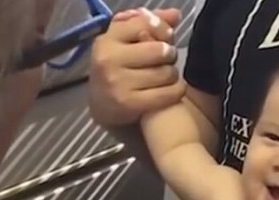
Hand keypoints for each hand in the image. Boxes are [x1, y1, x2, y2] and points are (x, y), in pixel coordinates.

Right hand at [88, 8, 184, 125]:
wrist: (102, 105)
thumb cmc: (118, 68)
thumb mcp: (124, 41)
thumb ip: (148, 24)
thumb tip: (175, 15)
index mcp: (106, 40)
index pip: (144, 24)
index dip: (162, 29)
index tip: (166, 37)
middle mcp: (109, 60)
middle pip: (160, 50)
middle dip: (170, 54)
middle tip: (166, 60)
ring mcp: (118, 83)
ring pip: (167, 73)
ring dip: (173, 74)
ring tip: (166, 75)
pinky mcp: (130, 104)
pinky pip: (169, 93)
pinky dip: (176, 90)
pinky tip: (171, 89)